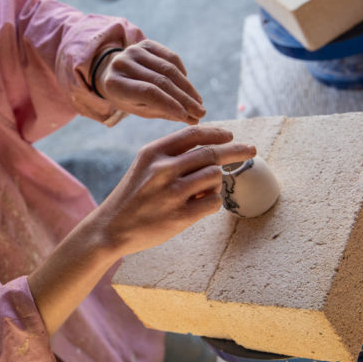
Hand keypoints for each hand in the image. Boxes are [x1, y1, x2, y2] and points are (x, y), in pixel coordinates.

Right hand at [93, 125, 255, 256]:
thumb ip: (171, 155)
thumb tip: (211, 147)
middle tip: (251, 150)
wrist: (111, 228)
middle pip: (211, 153)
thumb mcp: (143, 166)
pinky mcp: (180, 216)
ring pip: (214, 177)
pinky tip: (199, 206)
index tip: (231, 136)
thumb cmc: (132, 196)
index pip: (193, 134)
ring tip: (203, 190)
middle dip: (236, 151)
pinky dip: (212, 202)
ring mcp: (172, 193)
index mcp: (153, 152)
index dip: (217, 133)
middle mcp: (163, 169)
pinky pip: (213, 202)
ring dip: (216, 182)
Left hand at [95, 40, 204, 122]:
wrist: (112, 73)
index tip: (187, 116)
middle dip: (184, 98)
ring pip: (169, 68)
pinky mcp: (145, 43)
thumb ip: (164, 112)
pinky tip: (188, 86)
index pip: (148, 93)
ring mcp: (133, 50)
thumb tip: (193, 120)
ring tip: (199, 103)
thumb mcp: (139, 109)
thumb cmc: (127, 98)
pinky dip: (182, 71)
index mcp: (115, 83)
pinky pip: (170, 57)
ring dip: (187, 87)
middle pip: (161, 81)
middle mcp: (122, 63)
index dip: (171, 104)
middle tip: (200, 112)